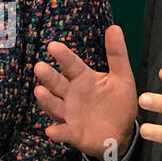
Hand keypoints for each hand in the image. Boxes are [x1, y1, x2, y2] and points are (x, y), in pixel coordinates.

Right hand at [34, 25, 137, 160]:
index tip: (53, 45)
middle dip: (48, 76)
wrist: (122, 132)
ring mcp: (69, 114)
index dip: (62, 56)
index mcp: (83, 78)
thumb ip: (117, 55)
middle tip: (39, 67)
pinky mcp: (72, 133)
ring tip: (40, 92)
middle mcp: (71, 94)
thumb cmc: (119, 102)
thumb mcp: (122, 77)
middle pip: (57, 83)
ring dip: (47, 100)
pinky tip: (51, 131)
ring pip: (54, 105)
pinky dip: (56, 132)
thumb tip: (114, 27)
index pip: (71, 64)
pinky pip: (62, 132)